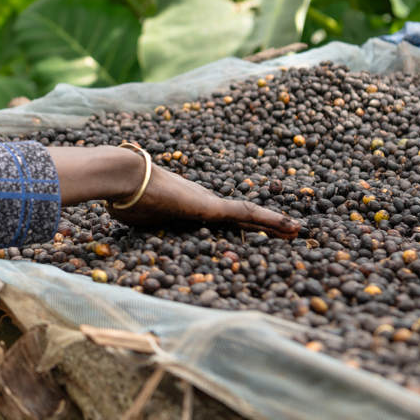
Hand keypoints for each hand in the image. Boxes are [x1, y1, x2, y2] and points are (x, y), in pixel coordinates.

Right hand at [107, 158, 299, 238]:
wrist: (124, 178)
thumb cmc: (123, 198)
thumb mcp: (131, 216)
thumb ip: (135, 217)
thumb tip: (121, 213)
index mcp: (184, 209)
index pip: (214, 222)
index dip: (233, 231)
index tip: (246, 241)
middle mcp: (201, 203)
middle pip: (238, 221)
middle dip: (261, 229)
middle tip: (283, 236)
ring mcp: (208, 205)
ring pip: (249, 218)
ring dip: (274, 226)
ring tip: (297, 233)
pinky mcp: (214, 208)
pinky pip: (249, 216)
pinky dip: (272, 222)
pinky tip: (293, 229)